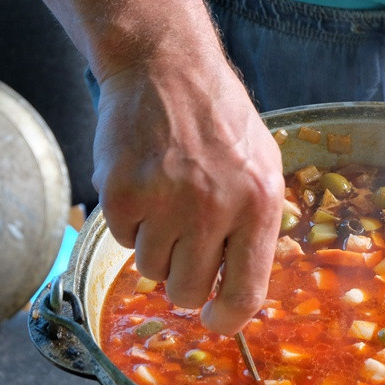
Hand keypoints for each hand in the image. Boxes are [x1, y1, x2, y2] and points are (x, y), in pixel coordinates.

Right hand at [91, 56, 284, 334]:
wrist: (164, 64)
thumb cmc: (217, 118)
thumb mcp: (262, 165)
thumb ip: (257, 225)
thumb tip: (240, 286)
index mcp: (260, 204)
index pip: (246, 292)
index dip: (227, 318)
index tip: (213, 319)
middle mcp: (215, 208)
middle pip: (188, 290)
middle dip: (183, 278)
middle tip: (183, 244)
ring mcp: (166, 202)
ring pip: (151, 270)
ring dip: (155, 246)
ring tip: (165, 200)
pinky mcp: (122, 193)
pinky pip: (122, 241)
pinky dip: (130, 222)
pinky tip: (143, 183)